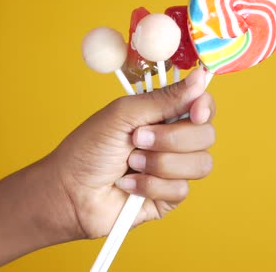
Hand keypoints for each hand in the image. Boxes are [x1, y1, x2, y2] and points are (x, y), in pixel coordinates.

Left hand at [48, 68, 215, 238]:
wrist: (68, 192)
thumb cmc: (88, 149)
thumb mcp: (123, 114)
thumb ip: (164, 98)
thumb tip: (200, 78)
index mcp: (165, 115)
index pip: (204, 106)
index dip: (205, 107)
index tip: (195, 112)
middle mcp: (175, 140)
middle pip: (207, 135)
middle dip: (171, 139)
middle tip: (137, 139)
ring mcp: (175, 170)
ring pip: (200, 164)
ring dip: (159, 163)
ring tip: (130, 163)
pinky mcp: (170, 197)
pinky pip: (181, 189)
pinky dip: (149, 185)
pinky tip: (128, 184)